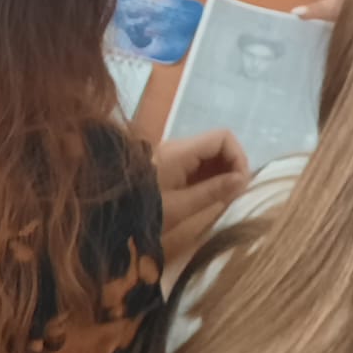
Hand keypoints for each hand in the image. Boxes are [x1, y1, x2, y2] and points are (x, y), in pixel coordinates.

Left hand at [154, 129, 248, 264]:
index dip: (238, 156)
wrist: (109, 215)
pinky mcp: (172, 167)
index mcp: (182, 151)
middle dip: (233, 165)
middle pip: (219, 144)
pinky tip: (214, 195)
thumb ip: (213, 191)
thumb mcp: (181, 206)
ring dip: (224, 172)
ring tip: (228, 196)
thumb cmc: (146, 211)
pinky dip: (212, 177)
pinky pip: (200, 165)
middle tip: (237, 193)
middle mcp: (180, 147)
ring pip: (211, 155)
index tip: (241, 184)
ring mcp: (175, 156)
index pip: (223, 137)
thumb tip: (243, 180)